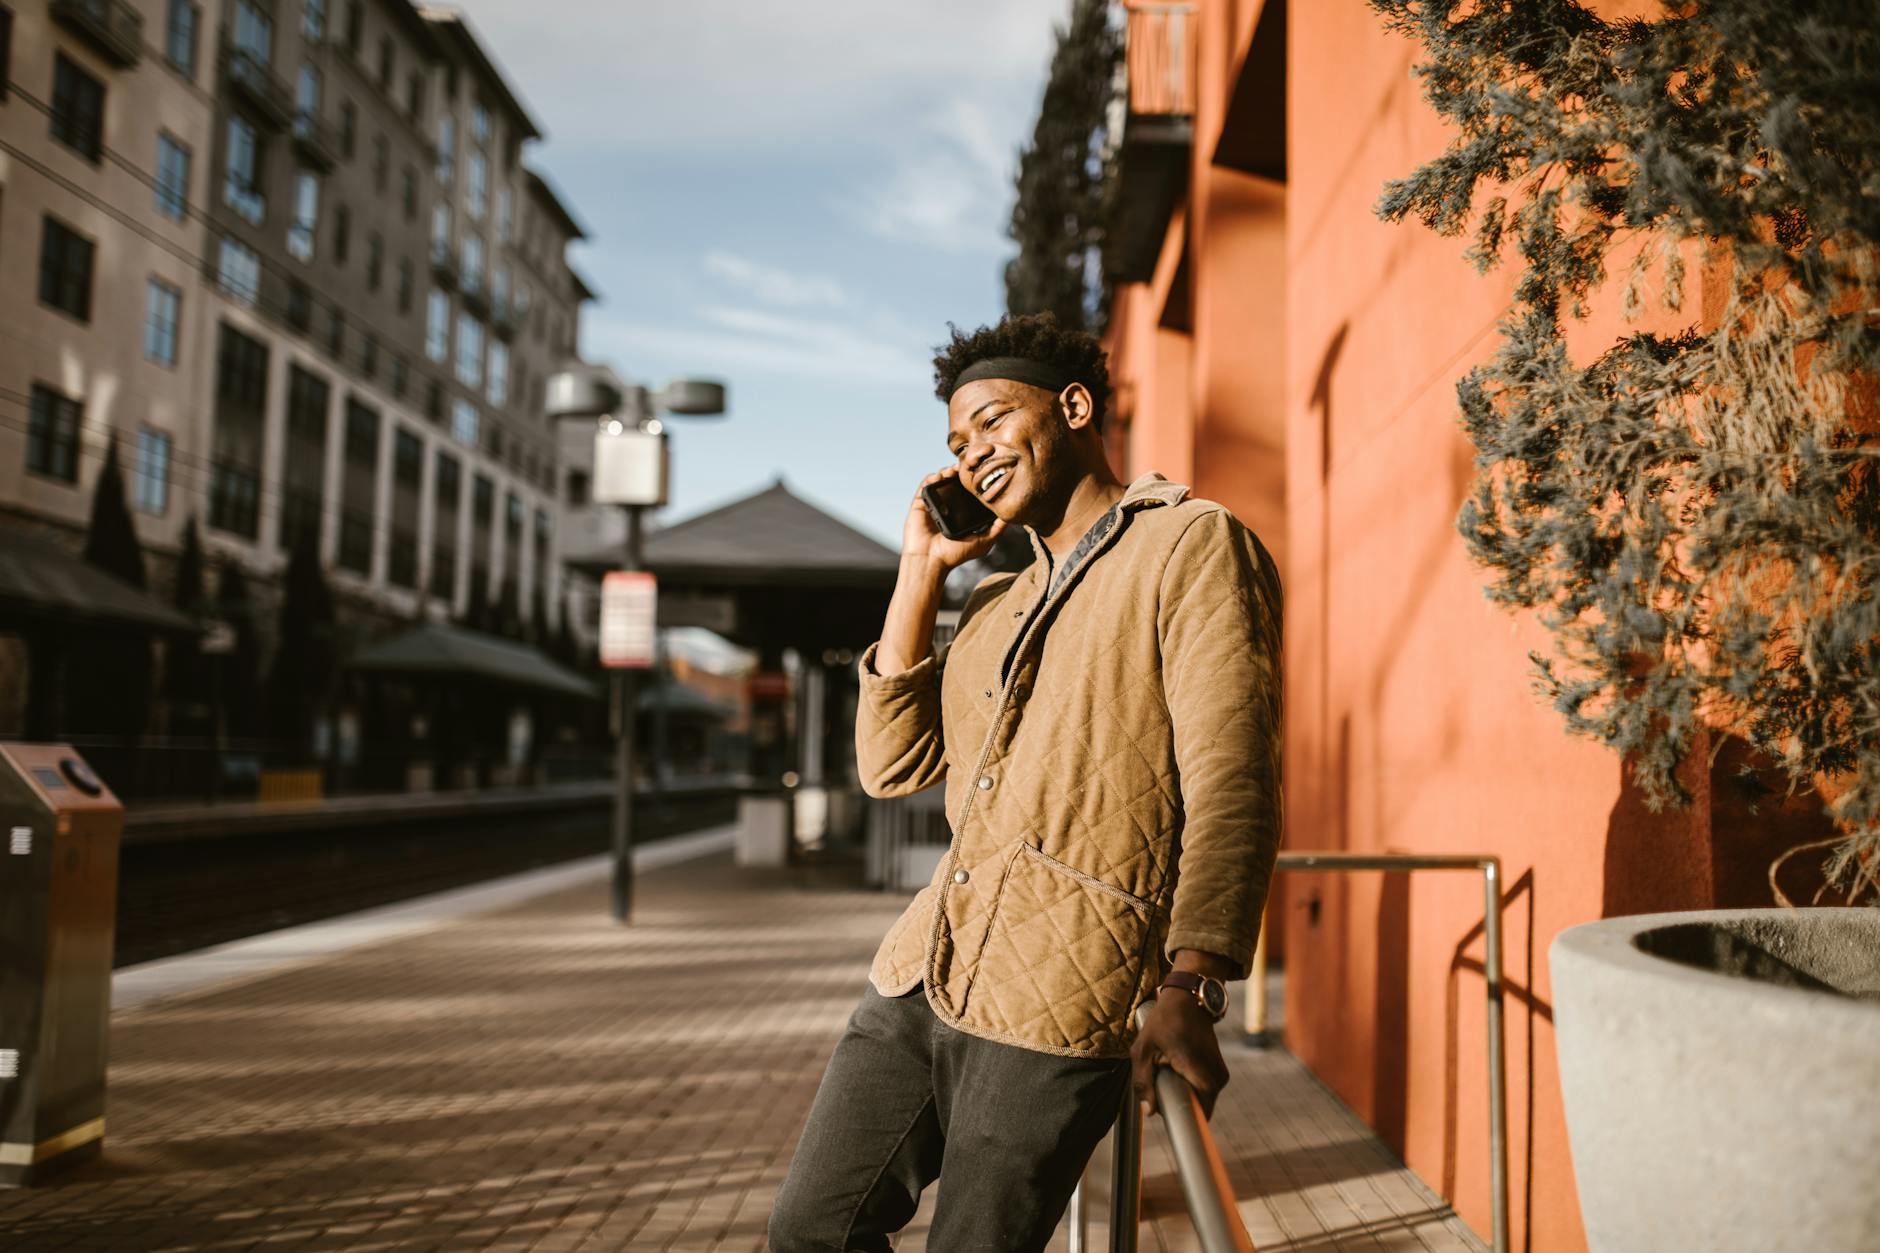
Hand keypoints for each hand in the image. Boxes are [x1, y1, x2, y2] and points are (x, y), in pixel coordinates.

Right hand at [902, 467, 1006, 571]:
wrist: (931, 560)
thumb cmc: (956, 554)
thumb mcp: (983, 541)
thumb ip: (997, 528)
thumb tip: (1011, 516)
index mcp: (961, 513)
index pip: (969, 492)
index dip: (974, 481)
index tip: (982, 472)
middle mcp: (948, 507)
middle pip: (955, 482)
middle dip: (961, 472)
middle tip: (968, 467)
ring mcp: (934, 504)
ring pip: (941, 480)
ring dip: (947, 471)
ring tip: (954, 470)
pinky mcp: (920, 503)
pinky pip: (926, 485)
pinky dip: (933, 477)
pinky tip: (941, 475)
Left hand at [1130, 988, 1230, 1119]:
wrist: (1189, 999)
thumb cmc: (1164, 1022)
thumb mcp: (1143, 1050)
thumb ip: (1143, 1083)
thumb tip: (1149, 1112)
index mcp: (1201, 1075)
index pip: (1199, 1114)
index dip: (1181, 1118)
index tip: (1165, 1109)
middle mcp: (1218, 1078)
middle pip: (1197, 1107)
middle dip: (1178, 1100)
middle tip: (1160, 1077)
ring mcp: (1221, 1075)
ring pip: (1200, 1098)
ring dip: (1183, 1091)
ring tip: (1168, 1067)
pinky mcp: (1219, 1072)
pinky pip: (1202, 1089)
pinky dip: (1189, 1083)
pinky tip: (1178, 1065)